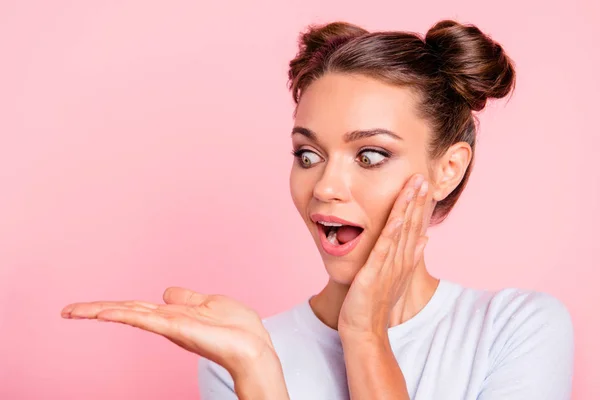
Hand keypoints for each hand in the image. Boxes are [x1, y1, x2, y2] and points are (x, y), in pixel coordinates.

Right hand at [61, 288, 277, 379]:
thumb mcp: (209, 303)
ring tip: (73, 310)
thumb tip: (166, 291)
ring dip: (100, 311)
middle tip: (67, 310)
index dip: (113, 306)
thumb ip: (186, 298)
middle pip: (126, 311)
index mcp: (174, 314)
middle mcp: (166, 321)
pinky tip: (103, 312)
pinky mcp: (175, 329)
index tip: (91, 308)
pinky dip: (123, 314)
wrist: (252, 346)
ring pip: (129, 314)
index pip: (137, 308)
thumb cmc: (237, 328)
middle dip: (95, 310)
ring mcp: (169, 326)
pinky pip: (145, 319)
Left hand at [338, 174, 429, 340]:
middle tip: (425, 175)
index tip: (425, 184)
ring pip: (402, 230)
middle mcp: (401, 260)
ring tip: (417, 185)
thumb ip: (410, 256)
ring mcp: (389, 265)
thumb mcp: (396, 276)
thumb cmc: (376, 303)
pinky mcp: (376, 271)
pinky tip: (399, 213)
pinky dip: (392, 228)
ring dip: (410, 206)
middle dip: (418, 199)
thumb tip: (425, 238)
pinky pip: (386, 246)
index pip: (415, 227)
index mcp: (404, 259)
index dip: (421, 205)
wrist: (364, 329)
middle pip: (412, 224)